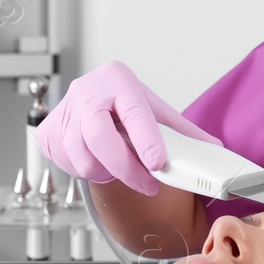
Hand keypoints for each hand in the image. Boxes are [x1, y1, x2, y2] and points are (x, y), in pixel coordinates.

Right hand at [35, 60, 223, 195]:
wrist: (91, 99)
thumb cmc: (124, 104)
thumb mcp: (154, 111)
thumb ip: (183, 132)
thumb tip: (215, 150)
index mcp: (117, 79)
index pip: (133, 113)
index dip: (146, 141)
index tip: (158, 164)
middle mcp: (87, 91)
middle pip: (100, 139)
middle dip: (126, 169)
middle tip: (149, 185)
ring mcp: (64, 110)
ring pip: (82, 158)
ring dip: (105, 173)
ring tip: (119, 168)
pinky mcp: (49, 131)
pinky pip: (68, 164)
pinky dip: (86, 171)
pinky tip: (97, 161)